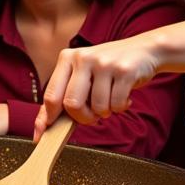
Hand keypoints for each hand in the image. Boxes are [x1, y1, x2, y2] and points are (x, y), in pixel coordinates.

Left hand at [35, 37, 161, 138]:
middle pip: (72, 104)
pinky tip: (124, 96)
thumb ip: (61, 98)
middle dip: (83, 118)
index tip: (43, 134)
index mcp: (66, 58)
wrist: (144, 50)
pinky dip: (121, 107)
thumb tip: (40, 129)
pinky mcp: (125, 70)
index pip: (51, 95)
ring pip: (97, 107)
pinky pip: (117, 104)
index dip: (48, 118)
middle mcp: (82, 58)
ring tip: (110, 100)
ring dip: (105, 112)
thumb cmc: (106, 69)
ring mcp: (104, 63)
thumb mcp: (81, 75)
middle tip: (92, 115)